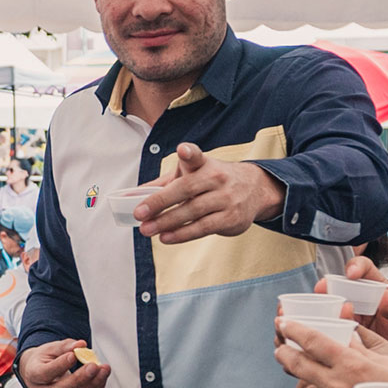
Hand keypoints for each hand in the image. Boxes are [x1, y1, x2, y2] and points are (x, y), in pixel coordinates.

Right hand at [18, 338, 110, 387]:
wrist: (40, 373)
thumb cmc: (44, 360)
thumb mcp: (50, 349)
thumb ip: (65, 346)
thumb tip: (81, 345)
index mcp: (34, 376)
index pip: (45, 374)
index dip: (60, 366)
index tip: (73, 356)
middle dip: (80, 379)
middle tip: (94, 366)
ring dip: (93, 384)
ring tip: (104, 369)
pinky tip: (102, 377)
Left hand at [135, 143, 283, 243]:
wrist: (254, 189)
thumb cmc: (214, 181)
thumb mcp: (192, 174)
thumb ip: (164, 183)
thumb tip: (133, 195)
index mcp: (204, 164)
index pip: (197, 156)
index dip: (190, 153)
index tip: (183, 150)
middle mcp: (216, 178)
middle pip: (186, 190)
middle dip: (160, 202)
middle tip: (139, 214)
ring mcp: (226, 198)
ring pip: (193, 212)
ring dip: (168, 222)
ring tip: (148, 229)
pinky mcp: (231, 218)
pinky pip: (203, 227)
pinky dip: (183, 234)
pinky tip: (167, 237)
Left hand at [273, 317, 387, 387]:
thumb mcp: (387, 361)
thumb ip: (360, 346)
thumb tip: (344, 329)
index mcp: (352, 365)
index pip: (313, 342)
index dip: (294, 330)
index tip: (283, 323)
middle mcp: (338, 387)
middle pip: (298, 365)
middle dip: (284, 353)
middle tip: (281, 348)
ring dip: (304, 382)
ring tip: (309, 377)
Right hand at [324, 257, 387, 366]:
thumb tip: (385, 297)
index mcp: (380, 289)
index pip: (365, 269)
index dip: (356, 266)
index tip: (351, 274)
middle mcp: (363, 300)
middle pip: (342, 285)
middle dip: (329, 284)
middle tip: (323, 288)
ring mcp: (352, 316)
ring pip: (333, 305)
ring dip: (323, 304)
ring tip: (320, 309)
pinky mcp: (345, 332)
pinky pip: (332, 325)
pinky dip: (325, 325)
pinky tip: (322, 327)